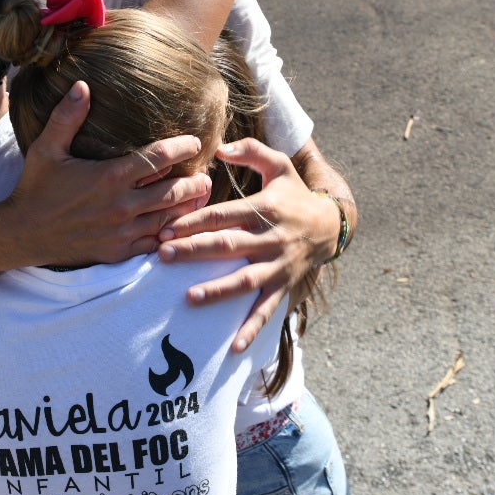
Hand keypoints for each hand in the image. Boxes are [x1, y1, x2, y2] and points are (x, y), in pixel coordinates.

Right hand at [5, 82, 210, 266]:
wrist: (22, 234)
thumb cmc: (35, 187)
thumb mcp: (47, 148)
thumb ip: (66, 117)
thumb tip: (82, 85)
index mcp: (110, 176)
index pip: (158, 158)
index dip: (181, 148)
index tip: (194, 142)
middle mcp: (122, 205)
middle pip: (173, 191)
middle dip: (194, 182)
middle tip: (205, 176)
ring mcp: (122, 231)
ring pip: (169, 219)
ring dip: (188, 208)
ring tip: (200, 198)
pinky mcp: (118, 251)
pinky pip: (154, 244)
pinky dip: (170, 234)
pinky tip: (178, 227)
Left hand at [157, 138, 336, 352]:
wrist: (331, 226)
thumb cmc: (294, 193)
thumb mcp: (279, 165)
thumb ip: (250, 151)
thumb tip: (219, 147)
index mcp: (264, 208)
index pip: (224, 215)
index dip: (194, 220)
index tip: (166, 227)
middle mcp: (270, 238)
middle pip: (228, 246)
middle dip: (194, 251)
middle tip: (163, 255)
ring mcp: (277, 265)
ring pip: (245, 280)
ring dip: (218, 290)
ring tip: (189, 298)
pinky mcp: (283, 285)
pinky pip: (267, 309)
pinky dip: (252, 328)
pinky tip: (234, 347)